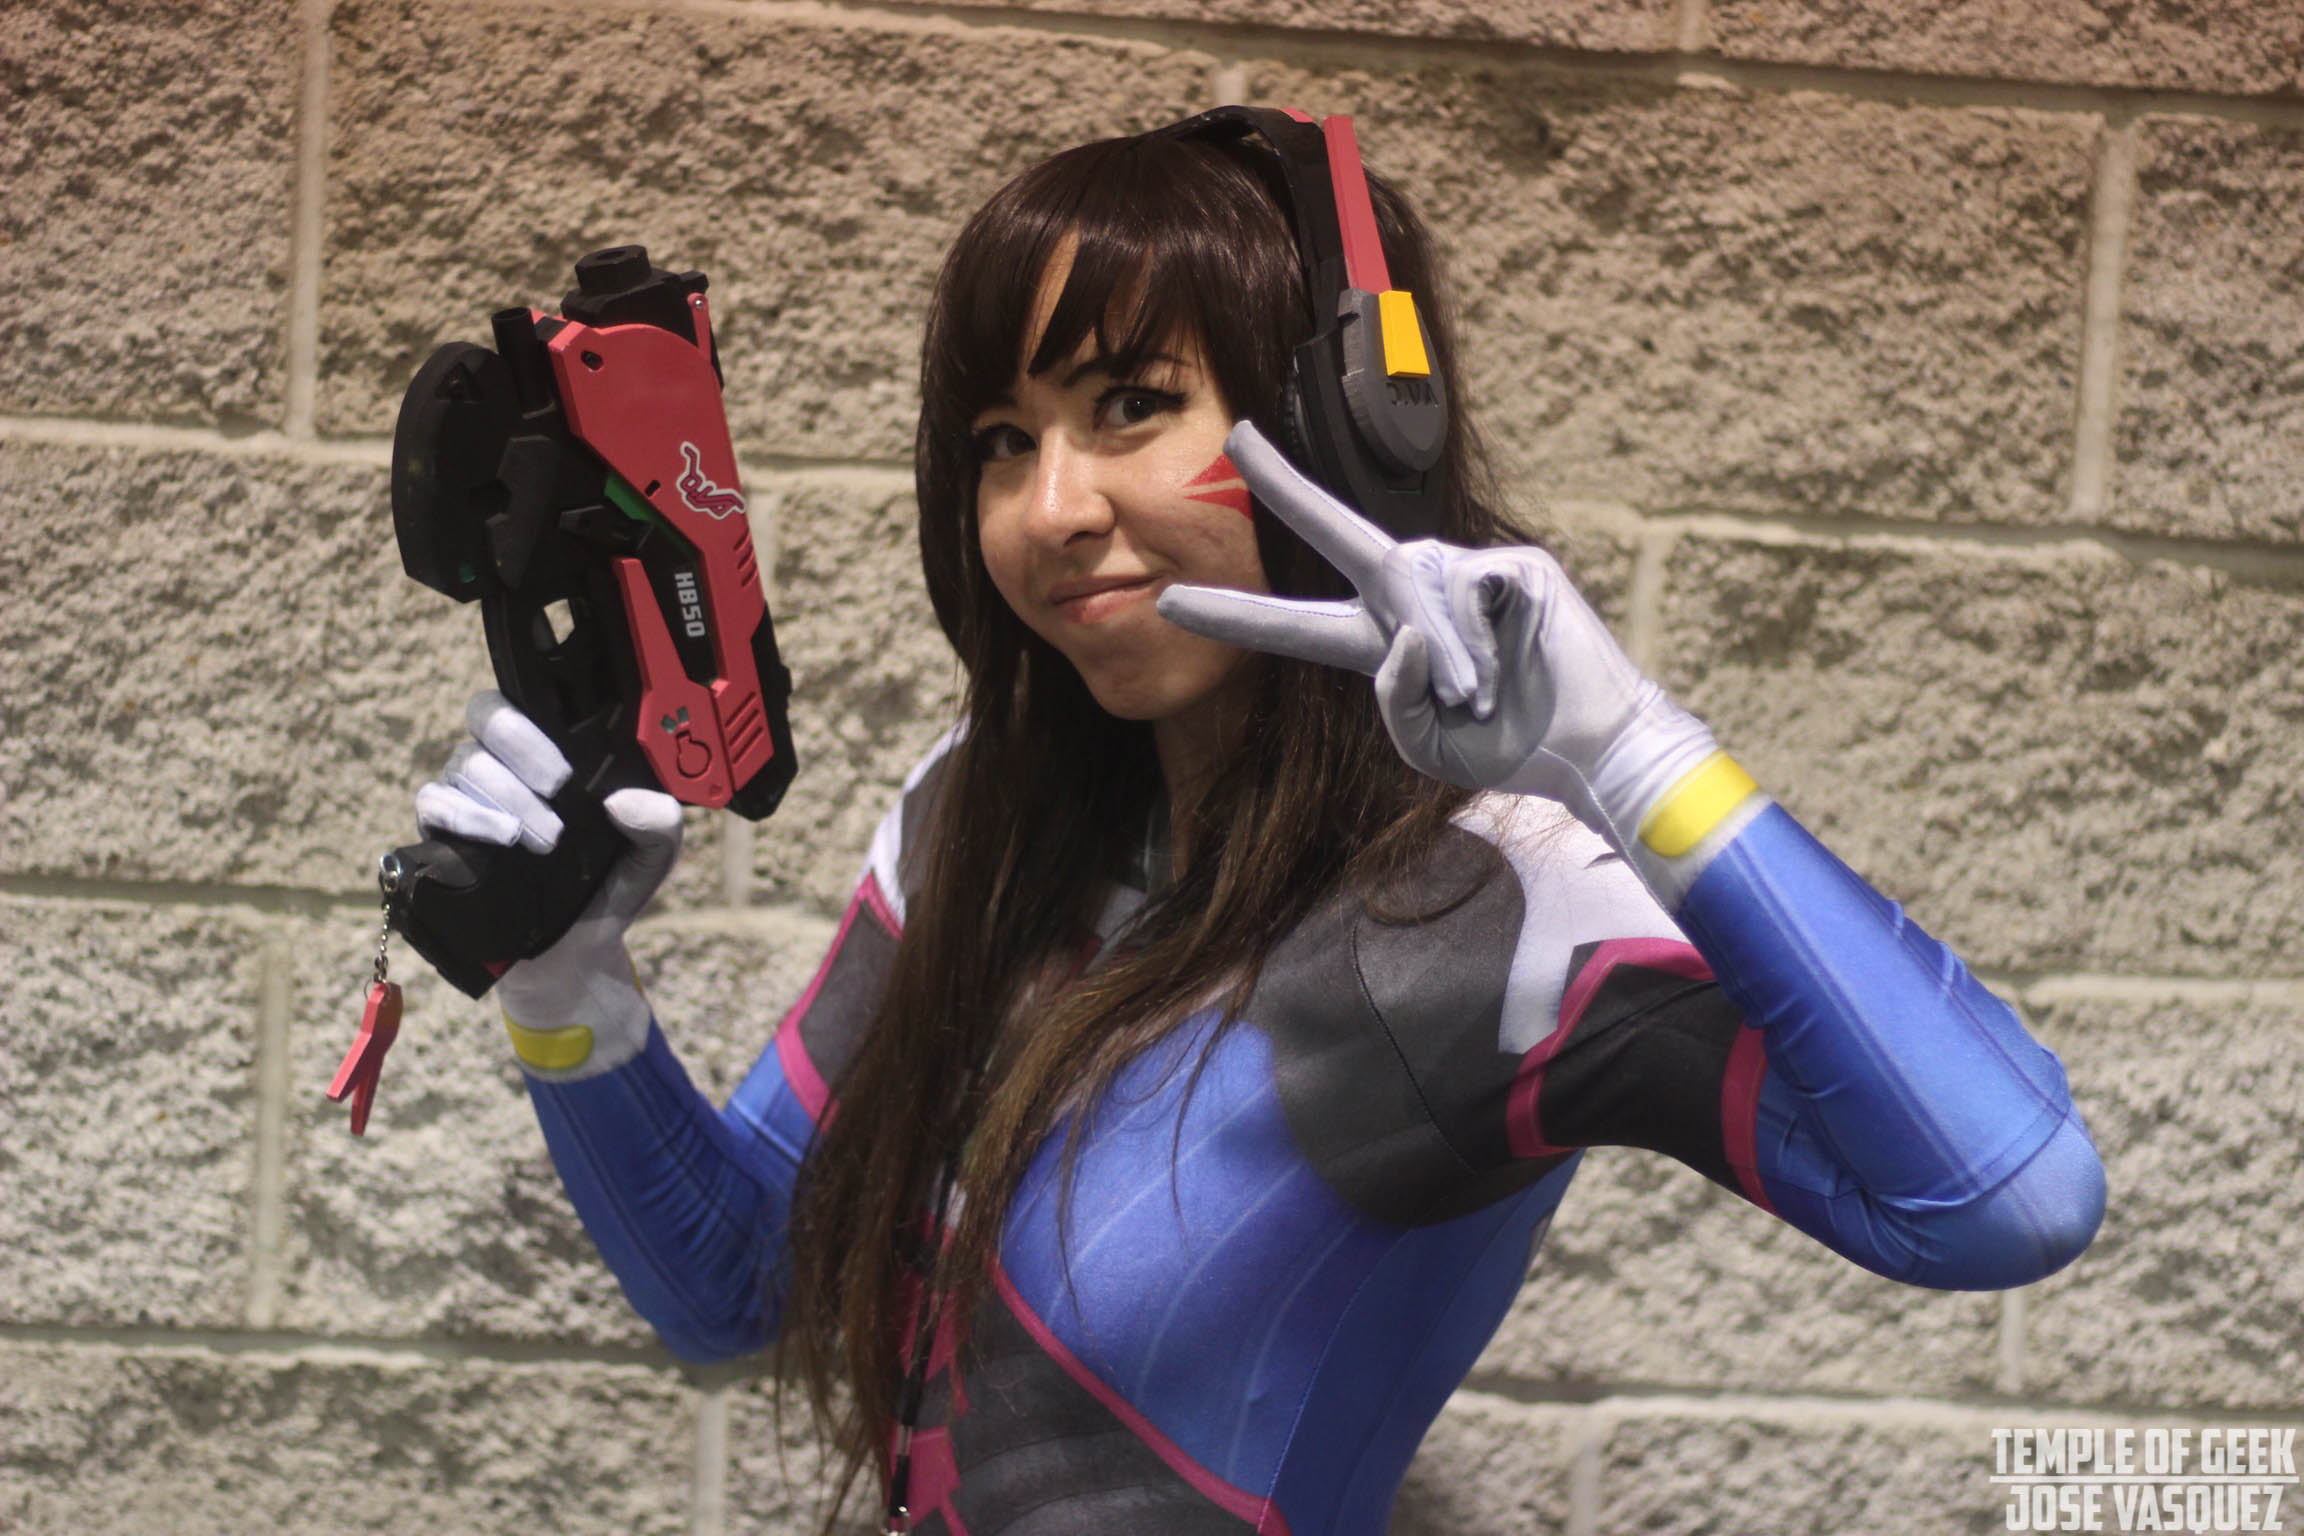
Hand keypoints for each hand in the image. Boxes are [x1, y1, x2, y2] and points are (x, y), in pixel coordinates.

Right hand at [416, 691, 681, 1078]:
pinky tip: (501, 838)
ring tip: (543, 840)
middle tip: (559, 792)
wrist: (573, 955)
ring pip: (464, 764)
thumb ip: (661, 821)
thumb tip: (623, 800)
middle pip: (486, 719)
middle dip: (523, 750)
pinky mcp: (440, 835)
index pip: (524, 701)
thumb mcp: (653, 855)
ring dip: (506, 796)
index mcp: (549, 758)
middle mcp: (504, 769)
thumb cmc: (607, 888)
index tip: (567, 770)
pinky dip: (464, 814)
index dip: (536, 719)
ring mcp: (468, 799)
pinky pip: (432, 802)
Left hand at [1156, 422, 1721, 852]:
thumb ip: (1392, 695)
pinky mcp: (1513, 567)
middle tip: (1232, 438)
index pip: (1294, 625)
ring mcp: (1464, 573)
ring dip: (1442, 654)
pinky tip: (1513, 661)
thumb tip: (1402, 633)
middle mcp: (1413, 598)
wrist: (1588, 745)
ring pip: (1414, 586)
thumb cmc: (1506, 747)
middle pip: (1336, 535)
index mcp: (1380, 645)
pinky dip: (1482, 640)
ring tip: (1479, 695)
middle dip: (1284, 486)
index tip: (1166, 600)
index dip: (1234, 614)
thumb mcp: (1425, 741)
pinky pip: (1473, 593)